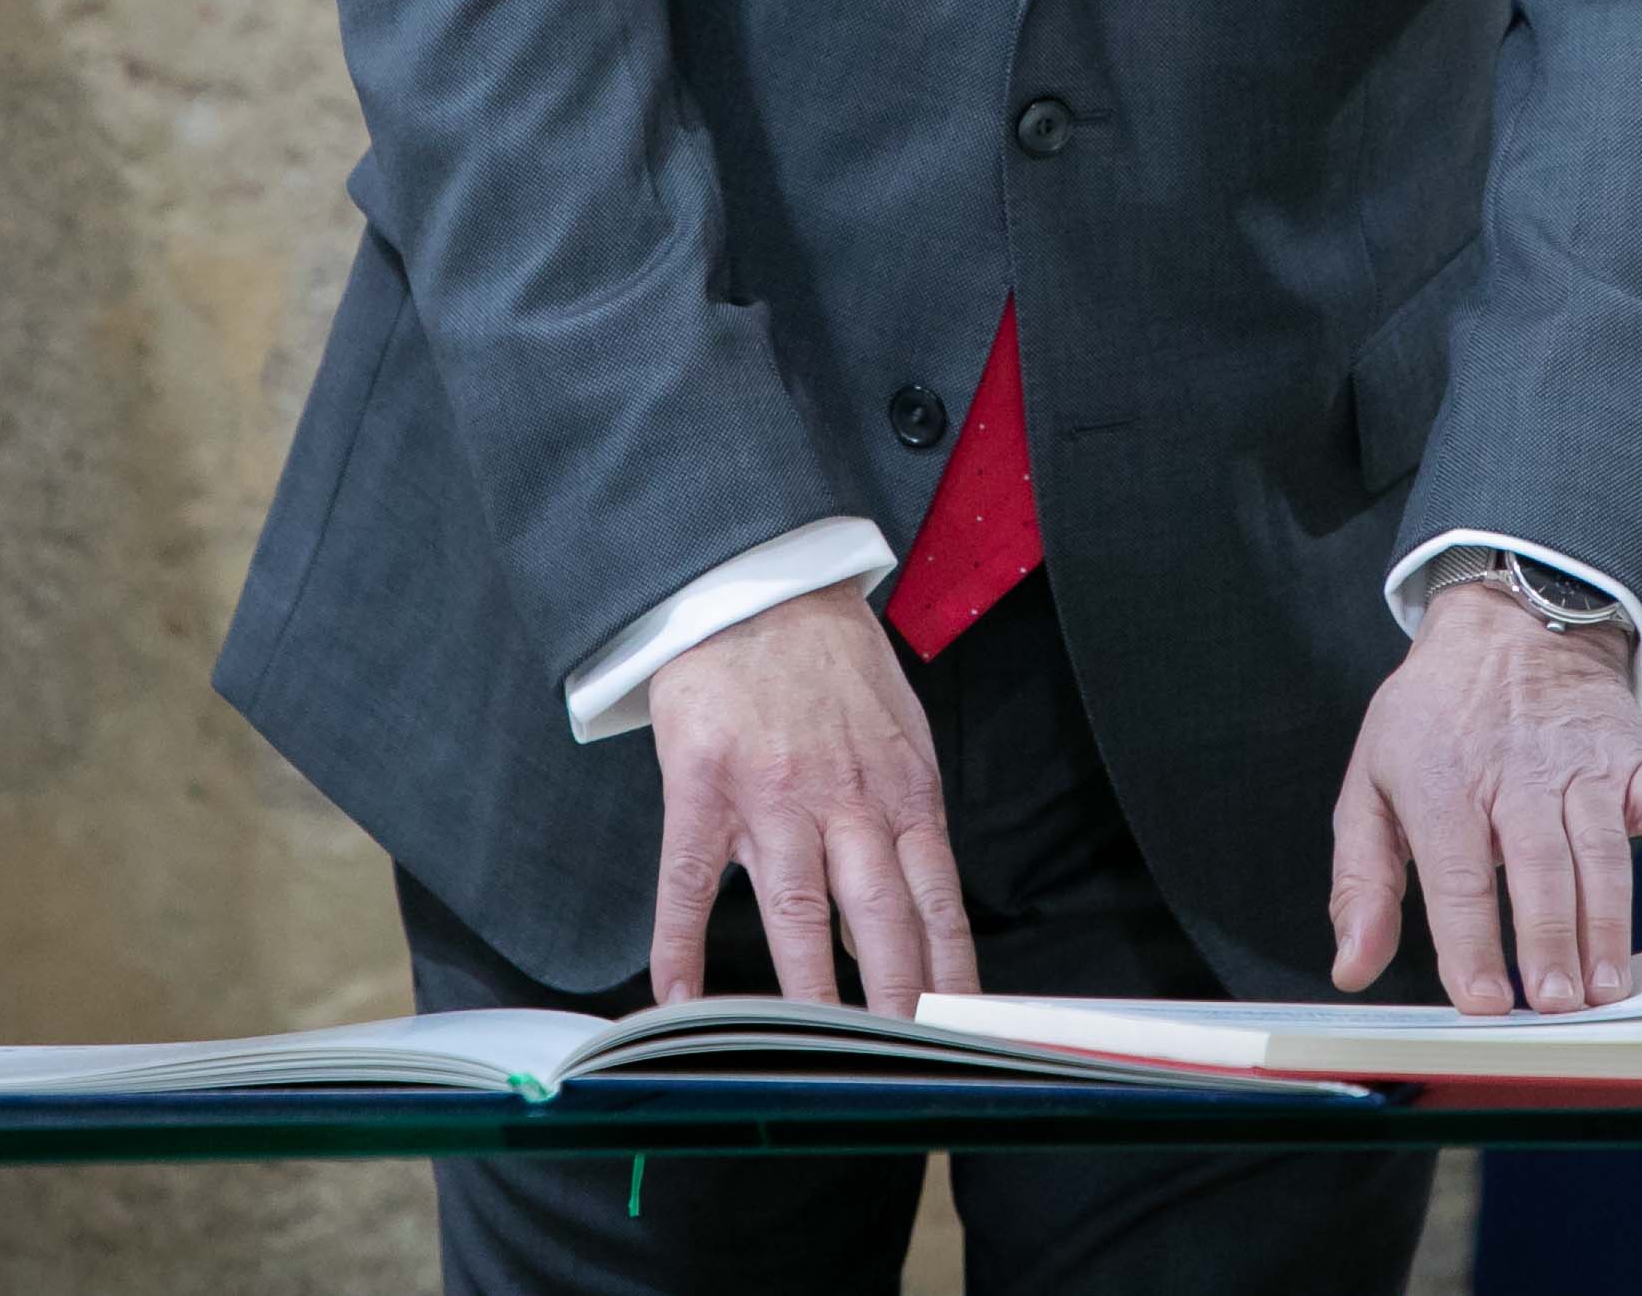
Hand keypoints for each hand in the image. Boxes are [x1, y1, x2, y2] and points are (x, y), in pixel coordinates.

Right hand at [640, 582, 977, 1011]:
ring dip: (810, 991)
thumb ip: (905, 819)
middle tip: (902, 1059)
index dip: (950, 970)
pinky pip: (688, 885)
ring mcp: (770, 795)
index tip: (961, 1028)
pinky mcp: (702, 788)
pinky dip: (682, 950)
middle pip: (879, 916)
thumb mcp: (897, 732)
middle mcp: (843, 798)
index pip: (937, 898)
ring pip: (797, 913)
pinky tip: (680, 1002)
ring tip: (817, 1051)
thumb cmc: (833, 662)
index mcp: (900, 787)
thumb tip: (912, 914)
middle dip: (895, 997)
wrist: (757, 583)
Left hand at [1327, 580, 1641, 1016]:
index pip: (1458, 873)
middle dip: (1549, 939)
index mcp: (1444, 782)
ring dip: (1609, 922)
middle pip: (1539, 865)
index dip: (1471, 942)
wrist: (1507, 624)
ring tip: (1608, 989)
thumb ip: (1362, 882)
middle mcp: (1518, 772)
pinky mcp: (1638, 760)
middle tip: (1558, 1006)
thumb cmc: (1436, 718)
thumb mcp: (1371, 784)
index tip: (1483, 1001)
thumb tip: (1352, 968)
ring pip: (1603, 849)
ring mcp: (1587, 765)